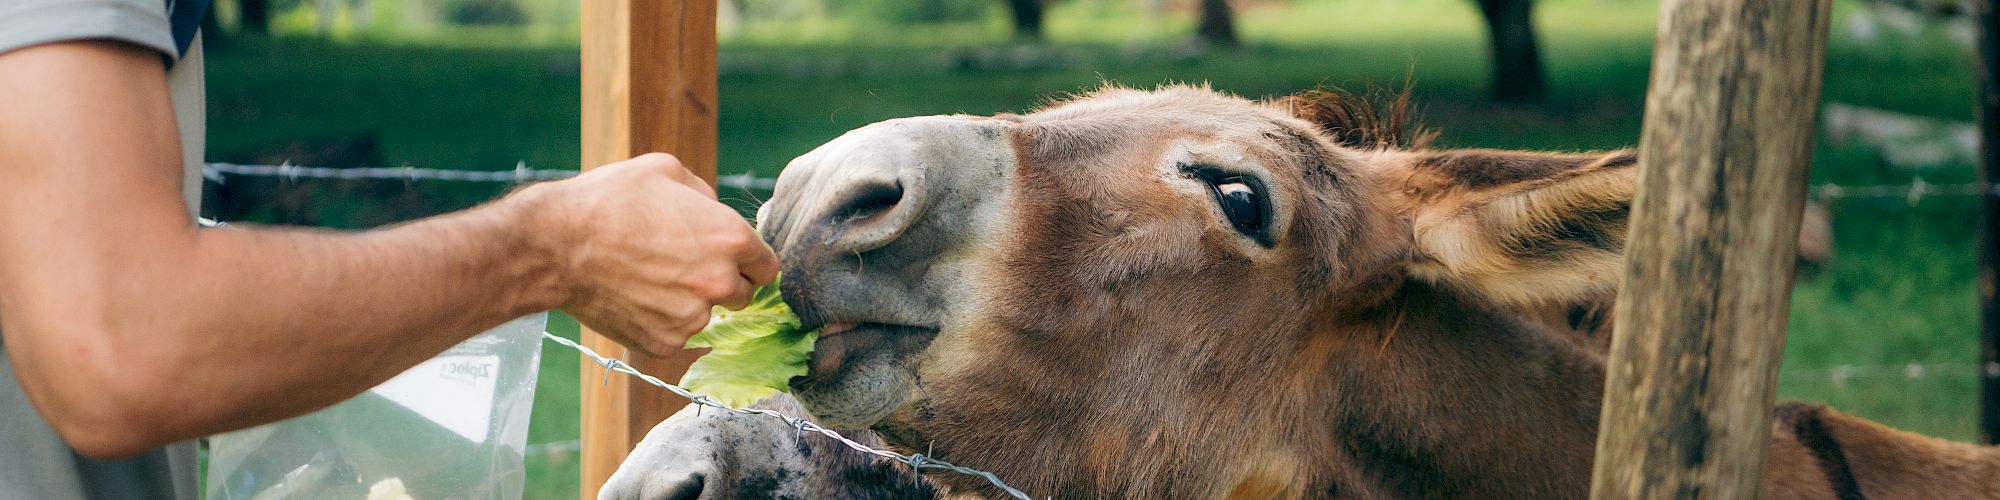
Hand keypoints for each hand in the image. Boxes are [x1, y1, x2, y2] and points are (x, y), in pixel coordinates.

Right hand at [517, 153, 779, 354]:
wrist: (557, 246)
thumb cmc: (610, 200)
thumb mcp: (667, 172)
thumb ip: (705, 196)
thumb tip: (715, 212)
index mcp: (731, 239)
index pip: (767, 267)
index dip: (749, 262)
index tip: (730, 260)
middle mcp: (720, 283)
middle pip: (743, 296)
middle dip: (722, 283)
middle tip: (683, 268)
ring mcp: (692, 318)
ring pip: (706, 316)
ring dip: (688, 303)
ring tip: (648, 279)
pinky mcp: (665, 342)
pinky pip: (675, 334)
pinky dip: (660, 321)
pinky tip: (634, 297)